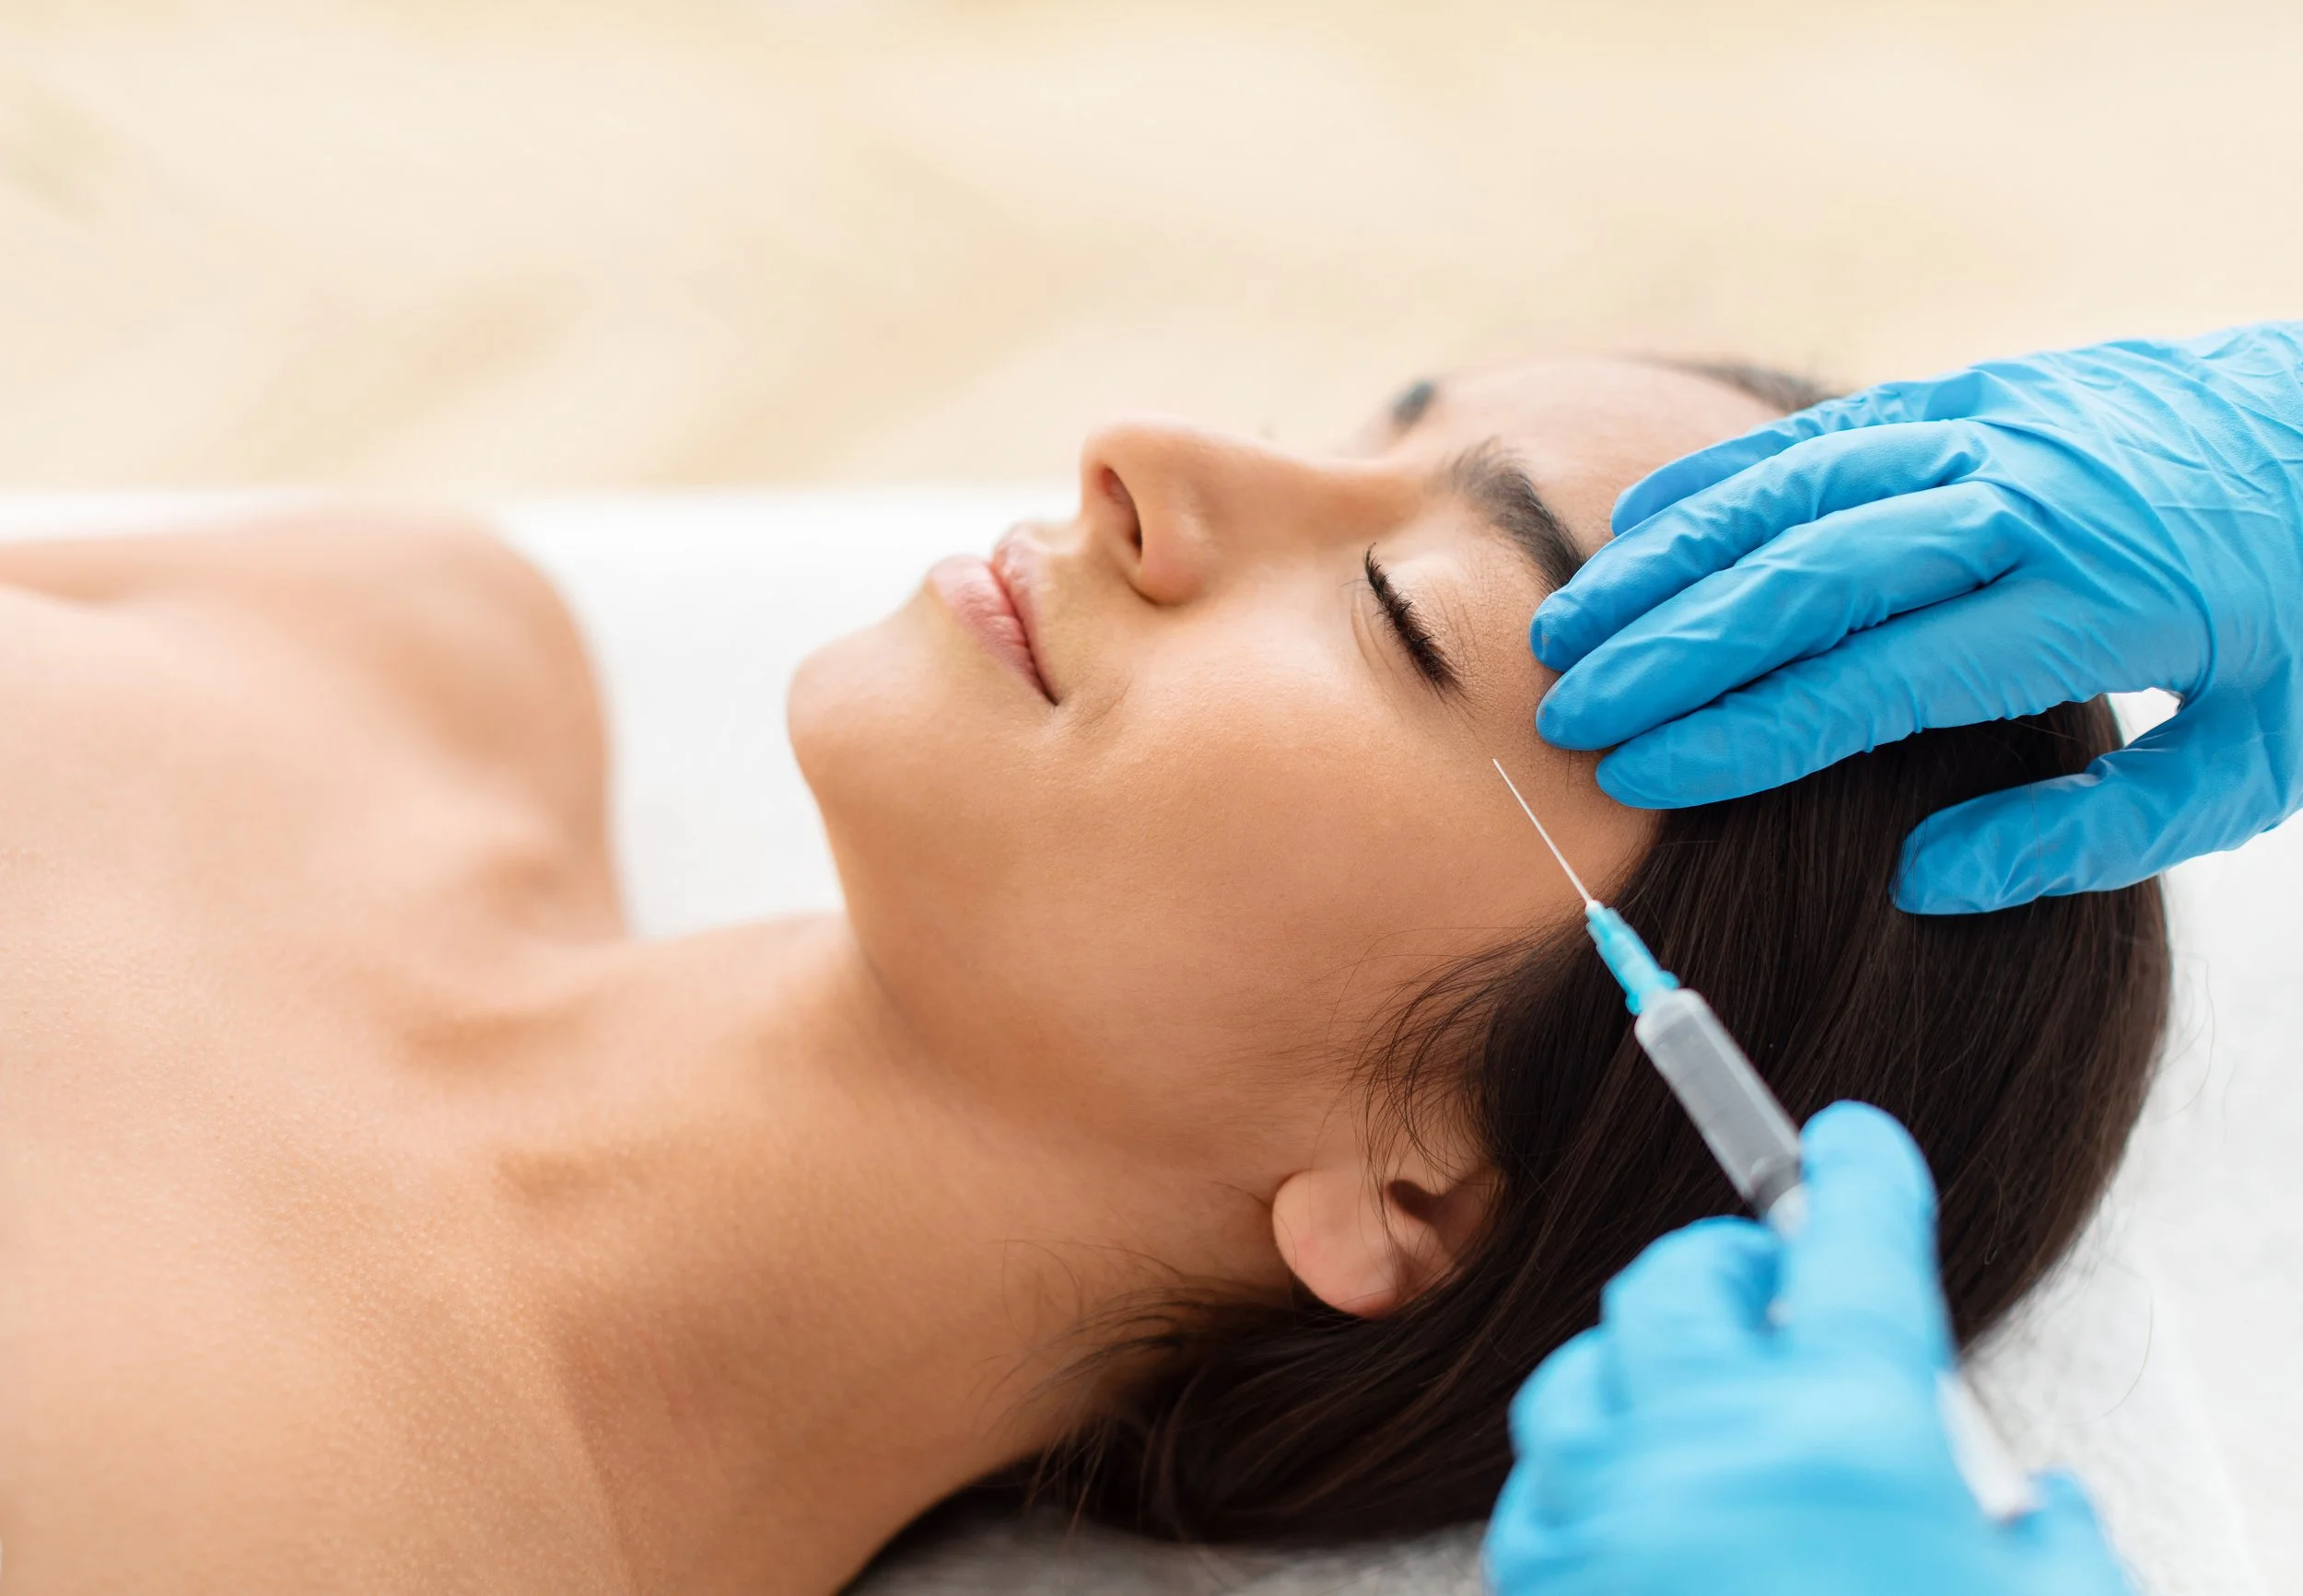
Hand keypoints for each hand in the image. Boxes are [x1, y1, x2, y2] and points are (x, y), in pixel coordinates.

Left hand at [1483, 1103, 2130, 1595]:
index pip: (1850, 1244)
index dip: (1858, 1174)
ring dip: (1643, 1361)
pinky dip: (1589, 1466)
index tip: (1849, 1142)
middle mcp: (1707, 1450)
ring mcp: (1607, 1518)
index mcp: (1849, 1434)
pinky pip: (1544, 1480)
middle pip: (1680, 1282)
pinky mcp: (1543, 1586)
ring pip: (1587, 1369)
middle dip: (1732, 1267)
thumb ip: (2049, 1549)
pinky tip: (1640, 1503)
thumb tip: (2038, 1508)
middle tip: (1777, 1293)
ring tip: (1701, 1395)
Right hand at [1532, 324, 2302, 912]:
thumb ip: (2092, 836)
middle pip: (1811, 577)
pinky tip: (1636, 530)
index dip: (1746, 735)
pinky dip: (1722, 480)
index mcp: (2097, 604)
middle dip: (1672, 652)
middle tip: (1568, 715)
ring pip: (1794, 491)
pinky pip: (1821, 433)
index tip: (1643, 777)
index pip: (1878, 680)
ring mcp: (1995, 429)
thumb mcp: (2254, 765)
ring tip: (1568, 629)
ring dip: (1668, 561)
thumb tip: (1922, 879)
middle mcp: (2028, 502)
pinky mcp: (1974, 392)